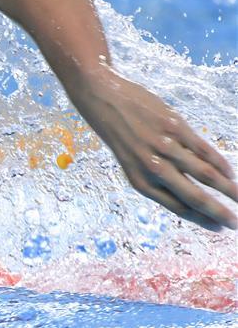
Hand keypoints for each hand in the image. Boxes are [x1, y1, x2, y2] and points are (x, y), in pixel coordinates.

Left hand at [69, 68, 237, 231]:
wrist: (102, 99)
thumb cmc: (118, 133)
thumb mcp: (130, 161)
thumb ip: (155, 176)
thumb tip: (187, 191)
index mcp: (140, 181)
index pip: (177, 207)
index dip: (201, 220)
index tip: (219, 228)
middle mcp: (153, 168)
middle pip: (194, 196)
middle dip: (219, 212)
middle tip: (236, 224)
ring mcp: (165, 147)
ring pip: (205, 174)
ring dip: (228, 189)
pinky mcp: (175, 127)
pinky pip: (204, 150)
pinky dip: (220, 163)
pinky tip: (230, 173)